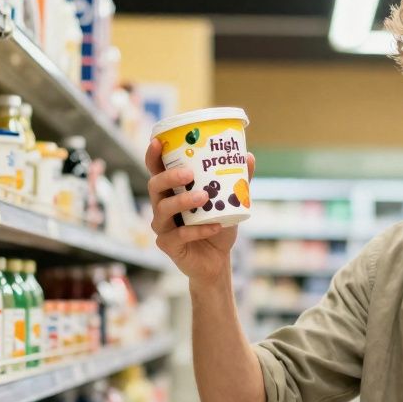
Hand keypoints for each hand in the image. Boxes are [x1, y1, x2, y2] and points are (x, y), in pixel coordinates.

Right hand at [146, 138, 254, 282]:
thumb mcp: (229, 201)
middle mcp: (162, 205)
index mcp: (172, 190)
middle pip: (155, 186)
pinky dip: (199, 230)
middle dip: (169, 177)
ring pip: (163, 209)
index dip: (153, 155)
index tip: (157, 141)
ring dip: (183, 201)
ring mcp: (162, 226)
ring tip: (204, 197)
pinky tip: (216, 226)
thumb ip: (237, 180)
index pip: (156, 169)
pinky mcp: (168, 245)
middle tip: (189, 174)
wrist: (217, 260)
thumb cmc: (217, 224)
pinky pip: (180, 235)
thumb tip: (249, 157)